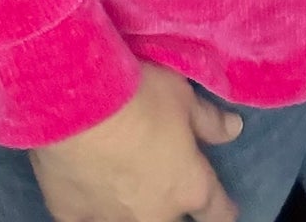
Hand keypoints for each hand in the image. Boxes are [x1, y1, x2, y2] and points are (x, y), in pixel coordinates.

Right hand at [28, 58, 243, 221]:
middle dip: (171, 207)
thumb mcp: (183, 97)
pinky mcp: (71, 214)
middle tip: (163, 187)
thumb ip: (208, 120)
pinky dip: (86, 209)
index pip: (216, 208)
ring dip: (128, 209)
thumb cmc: (140, 96)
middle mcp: (154, 214)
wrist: (79, 104)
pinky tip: (82, 197)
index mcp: (188, 187)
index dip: (222, 207)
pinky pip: (82, 219)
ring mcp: (111, 218)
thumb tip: (234, 130)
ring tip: (121, 190)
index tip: (225, 208)